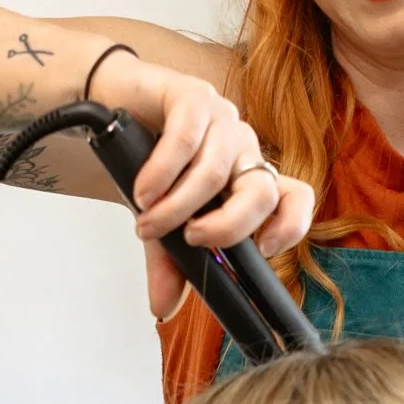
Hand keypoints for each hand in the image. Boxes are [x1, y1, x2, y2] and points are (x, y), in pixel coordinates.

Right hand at [88, 53, 314, 319]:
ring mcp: (221, 120)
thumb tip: (162, 307)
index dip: (291, 224)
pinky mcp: (192, 96)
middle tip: (190, 240)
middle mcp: (242, 149)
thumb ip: (169, 262)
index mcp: (246, 178)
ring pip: (217, 170)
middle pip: (261, 191)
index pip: (294, 198)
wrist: (109, 105)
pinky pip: (187, 137)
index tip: (264, 249)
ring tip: (147, 221)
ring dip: (178, 205)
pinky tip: (144, 190)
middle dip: (228, 226)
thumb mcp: (160, 219)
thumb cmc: (145, 159)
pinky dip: (163, 171)